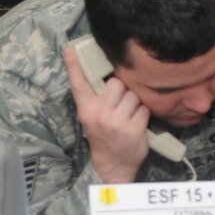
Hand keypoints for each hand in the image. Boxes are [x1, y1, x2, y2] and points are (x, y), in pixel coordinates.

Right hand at [63, 43, 149, 182]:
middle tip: (121, 103)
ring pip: (133, 95)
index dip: (73, 66)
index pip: (78, 84)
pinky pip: (145, 109)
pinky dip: (144, 114)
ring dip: (135, 102)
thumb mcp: (93, 118)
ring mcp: (116, 122)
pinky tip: (137, 124)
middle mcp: (99, 114)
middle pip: (117, 83)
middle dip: (123, 90)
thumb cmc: (104, 137)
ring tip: (129, 115)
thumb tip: (108, 76)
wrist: (113, 165)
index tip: (70, 49)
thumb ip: (97, 99)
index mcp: (86, 110)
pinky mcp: (133, 129)